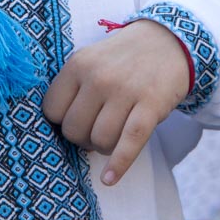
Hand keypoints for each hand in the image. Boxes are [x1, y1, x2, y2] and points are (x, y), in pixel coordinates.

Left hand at [42, 20, 188, 183]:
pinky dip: (119, 165)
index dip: (61, 121)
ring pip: (100, 140)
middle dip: (82, 138)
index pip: (52, 110)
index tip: (73, 120)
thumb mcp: (91, 59)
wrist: (167, 41)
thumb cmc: (122, 58)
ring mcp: (125, 91)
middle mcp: (98, 77)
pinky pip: (130, 142)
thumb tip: (62, 129)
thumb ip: (74, 87)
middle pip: (74, 130)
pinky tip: (110, 179)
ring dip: (103, 148)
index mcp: (78, 64)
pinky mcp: (151, 105)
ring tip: (112, 137)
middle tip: (95, 130)